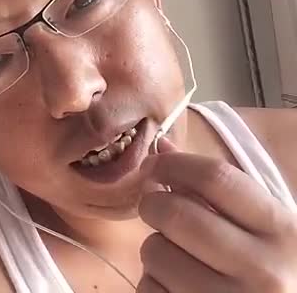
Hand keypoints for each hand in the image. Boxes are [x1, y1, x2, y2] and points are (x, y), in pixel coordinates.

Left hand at [136, 138, 296, 292]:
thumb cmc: (271, 265)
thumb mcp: (260, 223)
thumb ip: (214, 186)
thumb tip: (160, 149)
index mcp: (279, 230)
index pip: (215, 177)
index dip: (173, 164)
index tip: (153, 164)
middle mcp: (261, 270)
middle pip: (175, 213)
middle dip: (152, 203)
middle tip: (156, 207)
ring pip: (155, 251)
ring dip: (155, 246)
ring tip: (179, 255)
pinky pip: (148, 288)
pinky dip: (152, 281)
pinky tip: (177, 283)